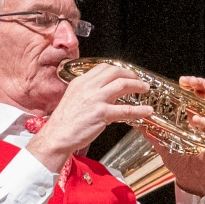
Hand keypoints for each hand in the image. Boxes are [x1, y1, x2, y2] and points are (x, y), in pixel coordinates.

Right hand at [25, 62, 147, 170]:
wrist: (57, 135)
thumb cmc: (65, 121)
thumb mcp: (75, 99)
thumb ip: (91, 92)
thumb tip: (110, 93)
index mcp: (80, 82)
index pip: (103, 68)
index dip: (118, 69)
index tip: (126, 73)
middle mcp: (88, 87)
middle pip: (115, 72)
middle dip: (130, 74)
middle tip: (138, 80)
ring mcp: (96, 99)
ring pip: (122, 85)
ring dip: (137, 85)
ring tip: (145, 89)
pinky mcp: (102, 113)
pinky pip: (126, 109)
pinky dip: (139, 110)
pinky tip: (147, 111)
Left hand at [155, 75, 204, 194]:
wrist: (192, 179)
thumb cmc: (180, 161)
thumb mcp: (162, 144)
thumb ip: (152, 132)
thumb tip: (135, 122)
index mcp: (192, 116)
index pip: (193, 95)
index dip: (190, 86)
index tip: (182, 81)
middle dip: (200, 83)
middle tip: (191, 81)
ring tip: (204, 87)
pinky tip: (198, 120)